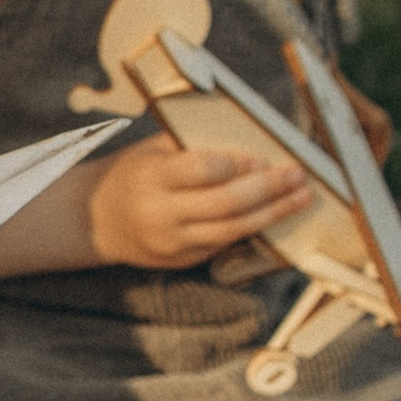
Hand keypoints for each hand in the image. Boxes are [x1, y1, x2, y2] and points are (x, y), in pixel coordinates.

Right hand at [85, 134, 310, 270]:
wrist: (99, 221)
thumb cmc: (135, 174)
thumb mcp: (154, 151)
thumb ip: (194, 146)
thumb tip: (251, 140)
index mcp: (151, 178)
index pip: (202, 170)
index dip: (237, 164)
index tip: (262, 158)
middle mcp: (161, 214)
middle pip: (226, 203)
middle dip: (268, 188)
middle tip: (297, 175)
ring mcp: (173, 243)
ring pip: (233, 229)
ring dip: (273, 213)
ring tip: (300, 197)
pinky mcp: (183, 261)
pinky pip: (226, 243)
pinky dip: (254, 227)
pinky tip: (274, 213)